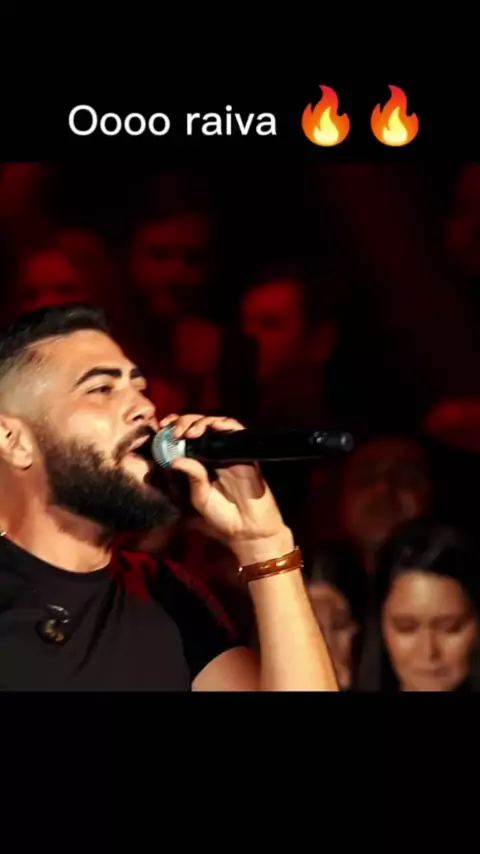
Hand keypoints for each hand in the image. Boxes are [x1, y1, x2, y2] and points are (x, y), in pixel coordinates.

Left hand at [158, 413, 292, 562]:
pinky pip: (236, 430)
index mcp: (200, 461)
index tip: (162, 427)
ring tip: (189, 433)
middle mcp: (214, 452)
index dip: (174, 426)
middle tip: (174, 431)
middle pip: (198, 424)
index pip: (185, 435)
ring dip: (200, 422)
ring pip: (215, 423)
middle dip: (184, 421)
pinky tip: (211, 428)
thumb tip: (175, 460)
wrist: (247, 529)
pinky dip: (223, 424)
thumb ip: (191, 477)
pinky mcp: (244, 452)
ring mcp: (229, 451)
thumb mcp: (199, 497)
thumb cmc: (223, 516)